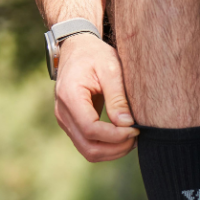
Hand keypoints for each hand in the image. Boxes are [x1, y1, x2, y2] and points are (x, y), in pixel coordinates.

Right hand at [54, 34, 138, 161]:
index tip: (136, 129)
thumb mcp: (110, 69)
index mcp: (70, 96)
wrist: (77, 48)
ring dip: (113, 151)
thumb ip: (117, 97)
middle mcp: (63, 112)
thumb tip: (127, 124)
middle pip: (89, 147)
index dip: (115, 136)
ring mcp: (65, 120)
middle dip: (116, 148)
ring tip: (132, 138)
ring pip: (88, 151)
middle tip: (137, 136)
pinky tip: (123, 137)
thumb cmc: (95, 55)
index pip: (91, 129)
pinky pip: (88, 145)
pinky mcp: (72, 124)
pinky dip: (107, 147)